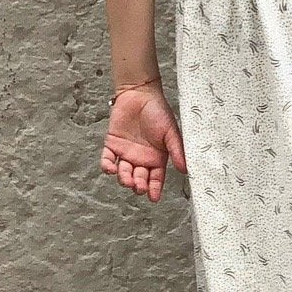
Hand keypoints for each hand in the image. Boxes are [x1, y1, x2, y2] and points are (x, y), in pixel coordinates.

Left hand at [100, 83, 187, 202]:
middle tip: (139, 186)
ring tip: (128, 179)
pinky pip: (107, 160)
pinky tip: (111, 169)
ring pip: (123, 174)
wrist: (140, 93)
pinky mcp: (112, 145)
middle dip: (138, 185)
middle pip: (138, 179)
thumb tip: (185, 169)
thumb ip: (177, 150)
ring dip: (124, 179)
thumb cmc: (158, 110)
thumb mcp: (171, 131)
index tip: (153, 198)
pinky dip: (107, 167)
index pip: (155, 179)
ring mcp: (125, 153)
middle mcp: (141, 159)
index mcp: (156, 158)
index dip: (154, 190)